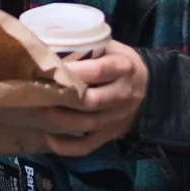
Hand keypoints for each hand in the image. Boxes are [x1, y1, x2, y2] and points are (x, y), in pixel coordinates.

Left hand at [37, 43, 148, 157]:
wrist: (149, 87)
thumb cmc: (119, 61)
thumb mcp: (110, 47)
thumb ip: (87, 46)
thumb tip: (49, 44)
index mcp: (123, 68)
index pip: (98, 71)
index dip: (74, 71)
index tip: (50, 68)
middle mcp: (122, 95)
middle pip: (91, 101)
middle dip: (64, 97)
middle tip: (40, 90)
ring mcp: (116, 118)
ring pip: (87, 124)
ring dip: (60, 120)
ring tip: (41, 110)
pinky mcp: (110, 134)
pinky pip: (87, 146)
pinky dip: (66, 146)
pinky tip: (48, 137)